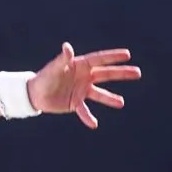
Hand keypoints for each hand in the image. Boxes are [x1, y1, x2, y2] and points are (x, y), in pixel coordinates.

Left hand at [27, 42, 141, 128]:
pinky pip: (84, 111)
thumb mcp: (53, 69)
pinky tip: (94, 124)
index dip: (113, 57)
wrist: (34, 94)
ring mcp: (82, 90)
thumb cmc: (44, 77)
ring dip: (110, 98)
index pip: (99, 59)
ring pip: (100, 94)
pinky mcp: (76, 103)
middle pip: (106, 74)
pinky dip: (88, 117)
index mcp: (80, 65)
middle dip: (121, 73)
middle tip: (138, 72)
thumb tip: (67, 47)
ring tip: (121, 103)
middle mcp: (84, 77)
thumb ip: (62, 60)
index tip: (127, 54)